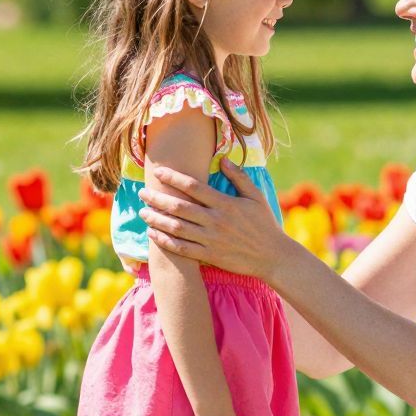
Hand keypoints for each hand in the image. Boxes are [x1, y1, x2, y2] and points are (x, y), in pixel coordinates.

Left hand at [141, 160, 283, 279]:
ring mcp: (211, 240)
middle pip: (179, 207)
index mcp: (226, 204)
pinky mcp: (209, 256)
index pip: (194, 187)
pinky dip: (165, 241)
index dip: (173, 178)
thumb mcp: (256, 197)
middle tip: (143, 192)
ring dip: (157, 219)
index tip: (159, 172)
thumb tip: (223, 159)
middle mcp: (216, 221)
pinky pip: (182, 249)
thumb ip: (239, 177)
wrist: (273, 256)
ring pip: (176, 228)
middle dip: (157, 198)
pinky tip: (153, 234)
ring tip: (143, 212)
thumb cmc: (264, 224)